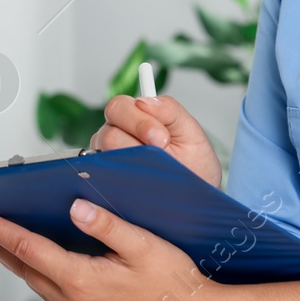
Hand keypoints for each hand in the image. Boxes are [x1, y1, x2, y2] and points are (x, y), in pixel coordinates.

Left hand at [0, 200, 223, 300]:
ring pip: (39, 289)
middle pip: (25, 270)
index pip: (28, 249)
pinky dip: (46, 285)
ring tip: (6, 246)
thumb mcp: (145, 245)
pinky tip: (50, 272)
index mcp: (83, 281)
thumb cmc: (175, 285)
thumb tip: (76, 206)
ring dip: (22, 266)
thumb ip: (107, 224)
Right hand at [89, 93, 220, 185]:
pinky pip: (103, 181)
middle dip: (135, 142)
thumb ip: (170, 111)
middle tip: (161, 152)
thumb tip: (145, 101)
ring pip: (104, 156)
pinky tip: (139, 188)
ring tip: (153, 173)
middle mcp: (117, 136)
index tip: (161, 137)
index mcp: (135, 117)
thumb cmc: (193, 164)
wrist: (196, 199)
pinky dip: (119, 183)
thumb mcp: (190, 134)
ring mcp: (108, 161)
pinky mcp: (106, 184)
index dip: (137, 120)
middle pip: (107, 132)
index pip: (119, 108)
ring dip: (129, 164)